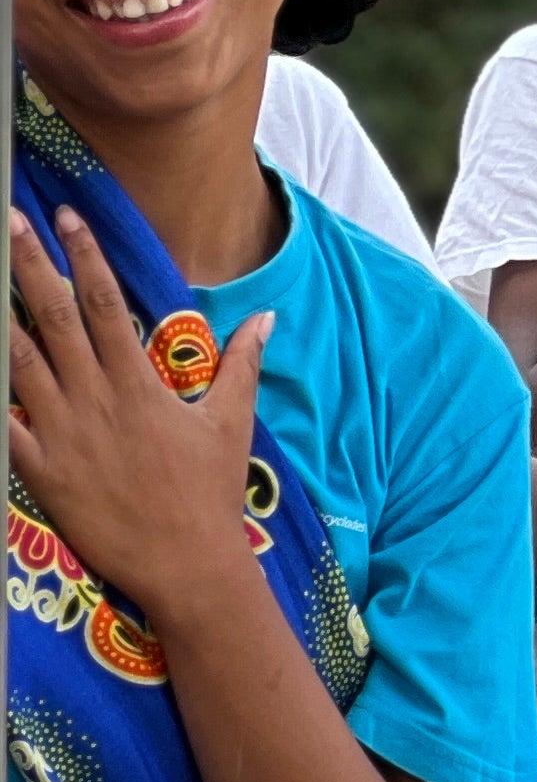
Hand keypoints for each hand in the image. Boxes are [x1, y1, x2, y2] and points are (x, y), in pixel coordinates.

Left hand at [8, 207, 271, 623]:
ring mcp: (61, 434)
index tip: (68, 219)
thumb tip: (265, 319)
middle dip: (30, 267)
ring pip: (18, 362)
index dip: (87, 258)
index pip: (107, 304)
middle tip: (11, 224)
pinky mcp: (39, 470)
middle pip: (54, 319)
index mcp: (138, 384)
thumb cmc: (209, 492)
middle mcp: (94, 400)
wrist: (184, 562)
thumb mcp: (232, 422)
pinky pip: (4, 426)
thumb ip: (243, 365)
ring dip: (2, 318)